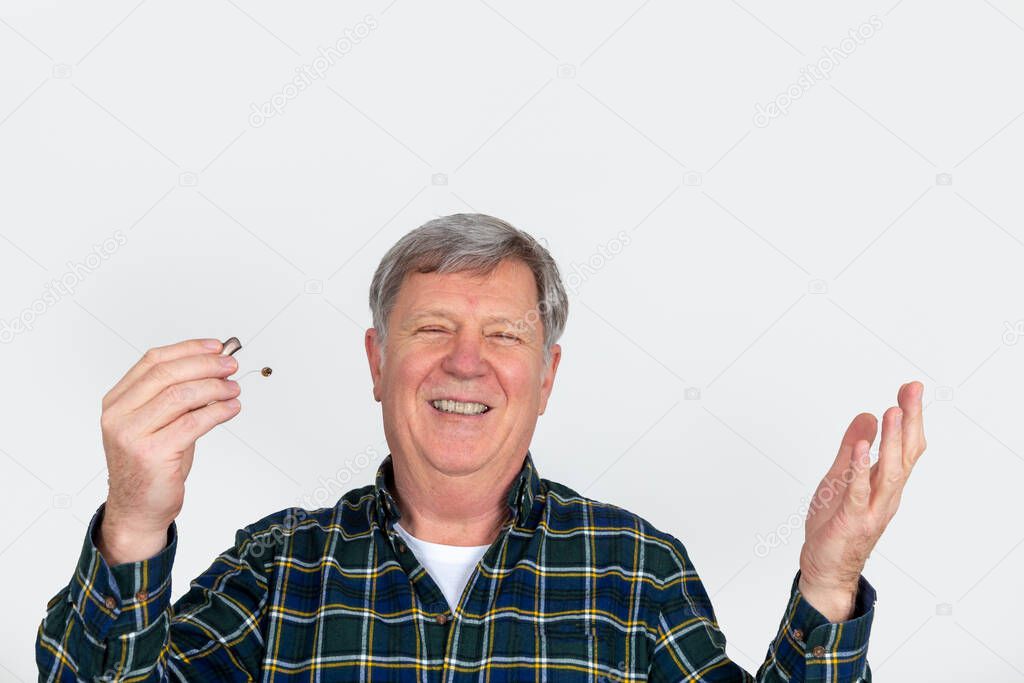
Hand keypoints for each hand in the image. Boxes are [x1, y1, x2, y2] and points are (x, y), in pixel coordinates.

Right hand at [97, 338, 241, 562]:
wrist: (138, 509)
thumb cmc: (152, 465)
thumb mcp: (160, 423)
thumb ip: (180, 397)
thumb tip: (215, 367)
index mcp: (117, 401)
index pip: (153, 361)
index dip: (188, 349)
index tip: (216, 347)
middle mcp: (119, 415)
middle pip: (167, 374)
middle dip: (205, 365)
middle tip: (230, 365)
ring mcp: (132, 435)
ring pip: (180, 395)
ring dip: (214, 387)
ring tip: (234, 388)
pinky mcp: (152, 454)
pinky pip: (192, 423)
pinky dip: (218, 411)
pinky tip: (231, 408)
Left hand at [797, 381, 927, 620]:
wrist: (824, 567)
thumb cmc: (834, 524)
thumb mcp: (839, 476)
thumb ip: (852, 448)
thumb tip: (867, 416)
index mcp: (885, 484)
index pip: (906, 446)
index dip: (910, 418)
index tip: (910, 388)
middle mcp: (886, 495)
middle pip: (906, 454)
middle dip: (910, 421)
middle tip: (912, 390)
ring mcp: (872, 508)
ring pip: (891, 472)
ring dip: (893, 441)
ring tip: (893, 411)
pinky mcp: (852, 519)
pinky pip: (859, 491)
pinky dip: (861, 468)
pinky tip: (863, 446)